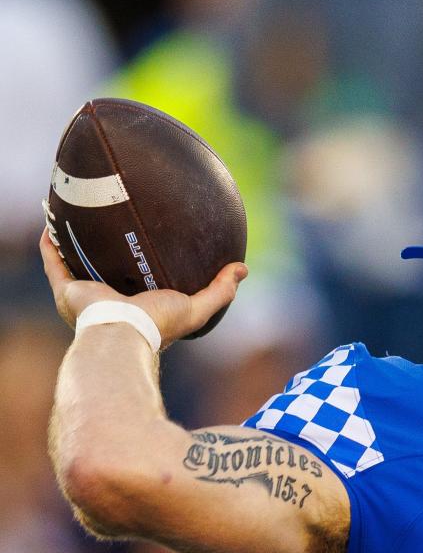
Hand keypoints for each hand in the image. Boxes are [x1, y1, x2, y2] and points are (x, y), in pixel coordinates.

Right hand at [39, 230, 246, 347]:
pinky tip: (49, 225)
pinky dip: (49, 246)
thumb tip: (242, 269)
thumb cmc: (158, 325)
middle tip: (106, 228)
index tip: (143, 247)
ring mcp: (85, 298)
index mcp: (135, 309)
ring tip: (73, 221)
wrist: (123, 332)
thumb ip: (219, 291)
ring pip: (75, 268)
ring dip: (72, 247)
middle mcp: (108, 304)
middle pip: (103, 274)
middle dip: (102, 255)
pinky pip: (54, 264)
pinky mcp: (66, 292)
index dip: (139, 269)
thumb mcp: (196, 308)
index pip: (137, 287)